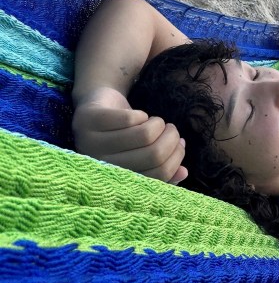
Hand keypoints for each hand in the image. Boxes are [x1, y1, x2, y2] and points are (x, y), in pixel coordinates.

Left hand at [72, 87, 187, 183]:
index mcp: (115, 179)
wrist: (97, 103)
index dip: (176, 159)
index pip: (157, 175)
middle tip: (172, 129)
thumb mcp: (143, 152)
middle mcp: (101, 164)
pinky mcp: (90, 119)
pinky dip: (141, 115)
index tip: (181, 145)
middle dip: (171, 138)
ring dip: (158, 124)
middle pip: (153, 154)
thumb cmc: (125, 133)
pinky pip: (128, 119)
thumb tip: (183, 173)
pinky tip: (138, 116)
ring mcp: (91, 142)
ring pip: (143, 135)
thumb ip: (162, 166)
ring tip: (156, 122)